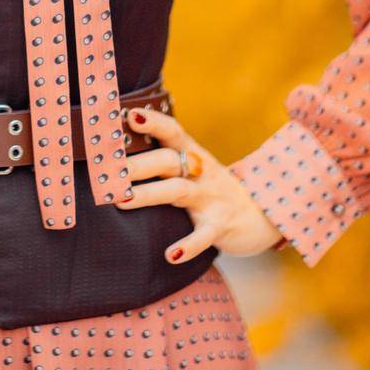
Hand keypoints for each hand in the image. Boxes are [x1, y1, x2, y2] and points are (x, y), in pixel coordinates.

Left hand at [114, 104, 286, 262]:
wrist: (261, 214)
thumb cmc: (211, 188)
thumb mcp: (193, 168)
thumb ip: (163, 158)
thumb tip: (116, 153)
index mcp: (193, 155)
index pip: (172, 132)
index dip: (153, 122)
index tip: (129, 115)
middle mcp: (201, 173)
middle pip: (168, 161)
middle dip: (138, 164)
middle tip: (108, 170)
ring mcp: (211, 198)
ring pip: (178, 191)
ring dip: (149, 195)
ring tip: (123, 201)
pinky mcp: (220, 226)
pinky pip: (204, 236)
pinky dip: (189, 245)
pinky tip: (171, 255)